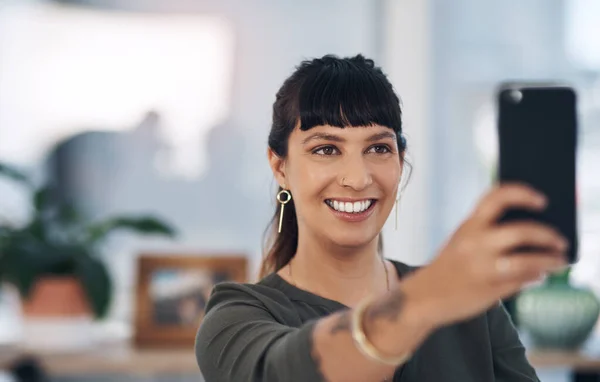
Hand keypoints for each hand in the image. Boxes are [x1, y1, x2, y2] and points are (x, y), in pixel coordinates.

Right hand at [406, 183, 567, 327]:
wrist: (423, 296)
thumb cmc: (448, 266)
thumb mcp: (462, 240)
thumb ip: (489, 232)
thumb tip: (532, 233)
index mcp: (468, 226)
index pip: (497, 197)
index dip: (523, 194)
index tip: (542, 200)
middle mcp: (475, 244)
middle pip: (522, 231)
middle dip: (547, 235)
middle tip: (560, 240)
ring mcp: (483, 268)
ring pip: (528, 262)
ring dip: (549, 261)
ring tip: (559, 261)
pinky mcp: (489, 290)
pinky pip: (521, 281)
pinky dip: (536, 277)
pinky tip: (539, 276)